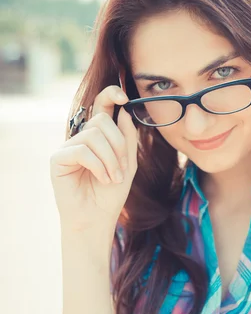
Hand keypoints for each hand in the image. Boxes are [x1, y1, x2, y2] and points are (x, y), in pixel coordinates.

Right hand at [50, 85, 137, 233]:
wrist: (97, 218)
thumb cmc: (110, 194)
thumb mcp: (128, 164)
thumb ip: (128, 138)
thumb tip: (123, 112)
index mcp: (99, 136)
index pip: (101, 106)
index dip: (111, 95)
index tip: (125, 98)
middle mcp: (82, 138)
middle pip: (102, 120)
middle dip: (119, 145)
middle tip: (122, 169)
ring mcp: (69, 147)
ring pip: (94, 134)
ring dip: (111, 159)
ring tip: (113, 178)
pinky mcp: (58, 159)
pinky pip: (82, 150)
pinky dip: (98, 165)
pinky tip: (102, 179)